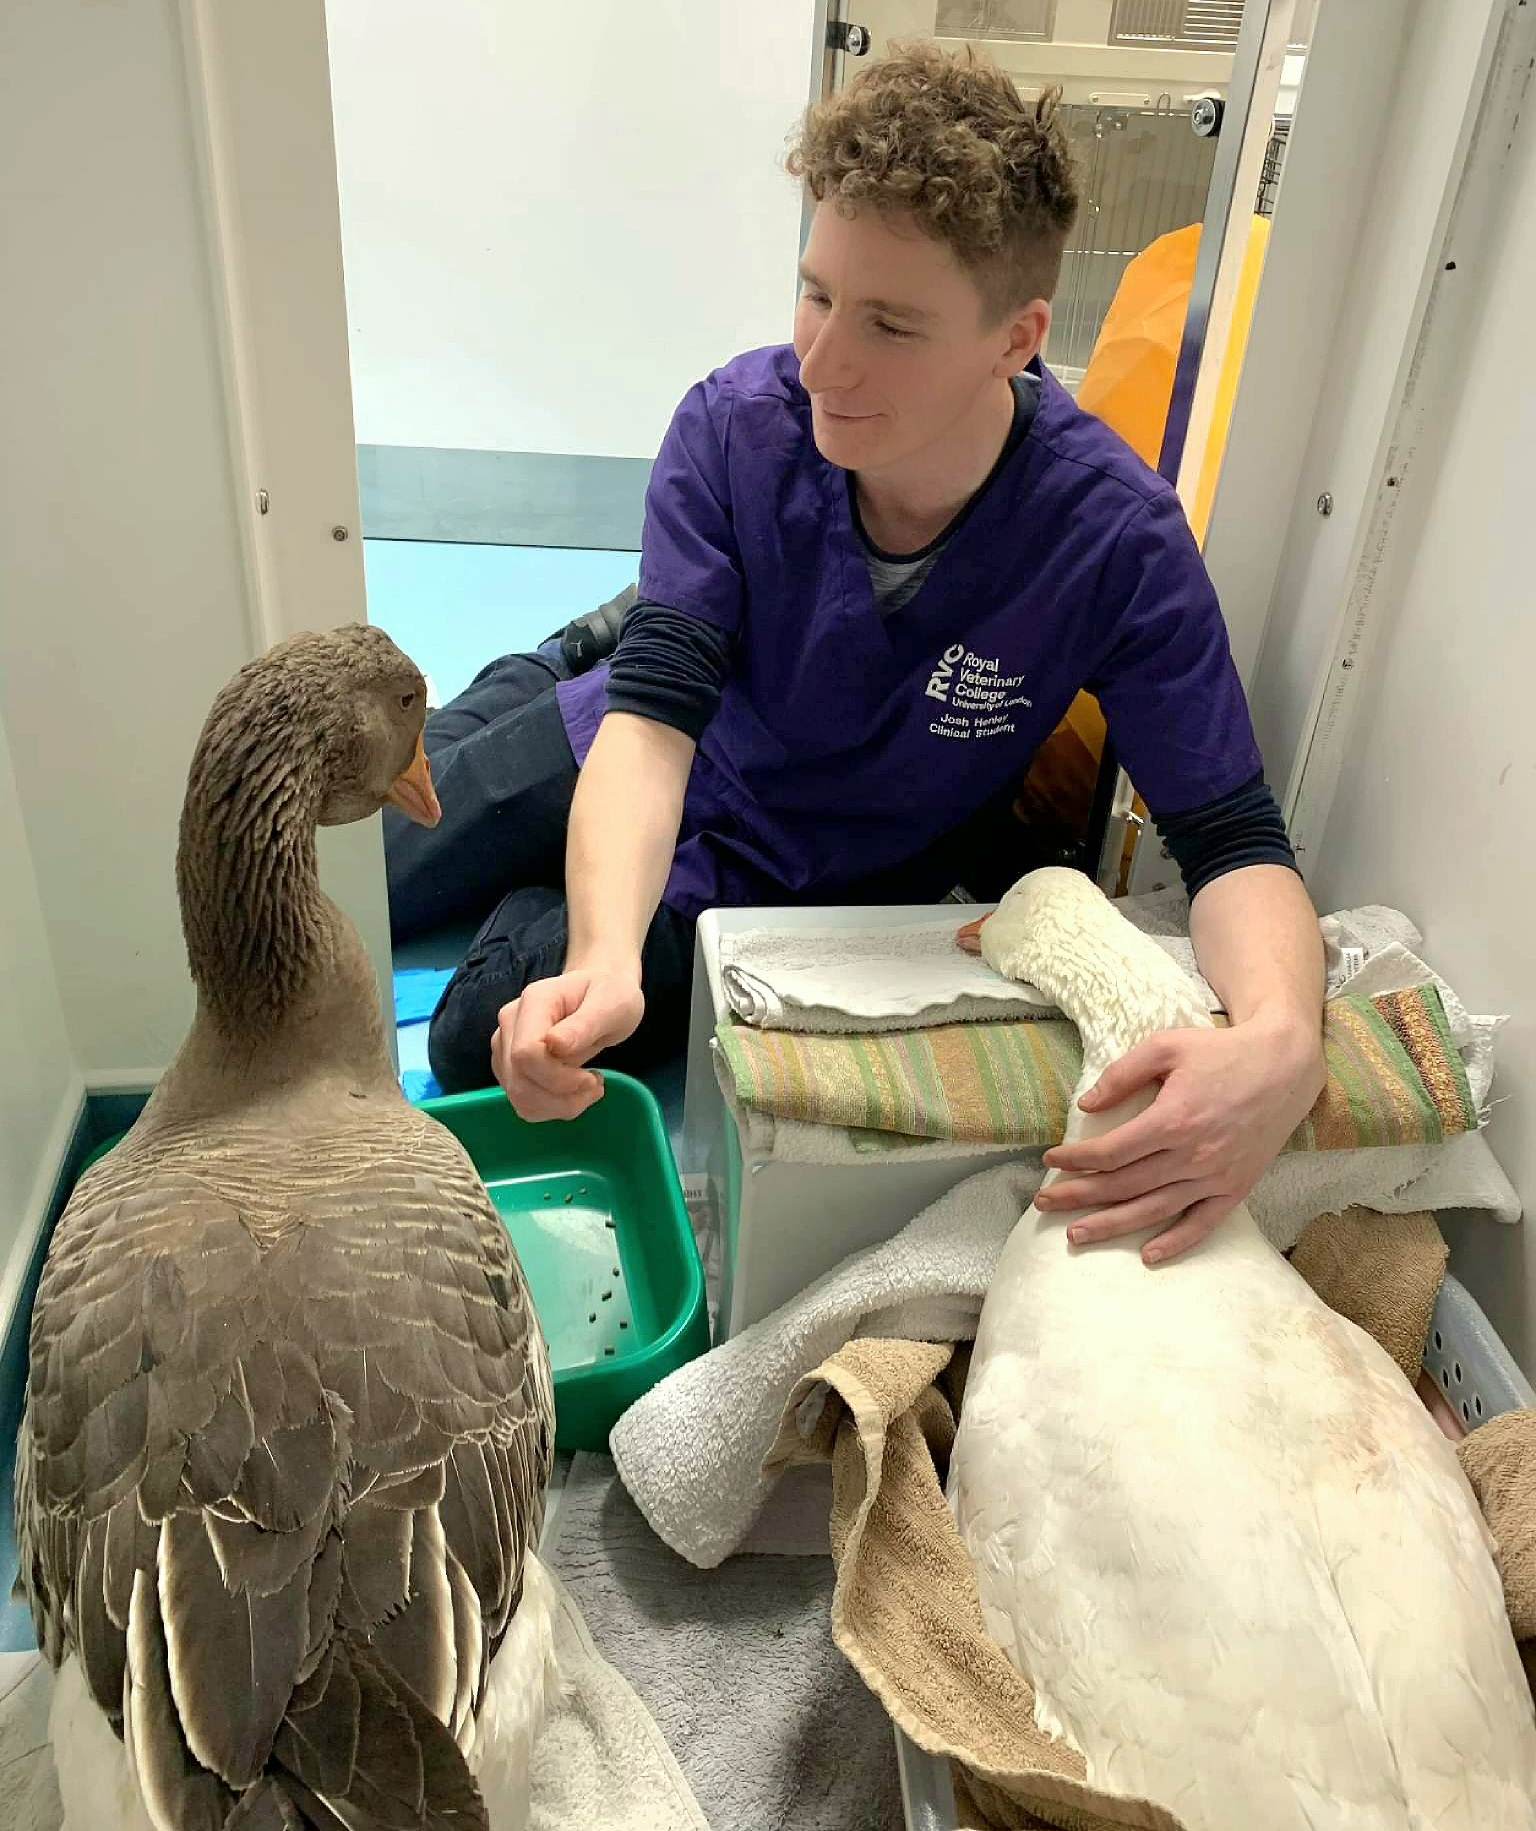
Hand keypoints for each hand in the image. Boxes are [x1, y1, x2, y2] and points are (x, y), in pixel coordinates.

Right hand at [491, 968, 644, 1121]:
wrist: (601, 993)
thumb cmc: (610, 996)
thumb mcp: (612, 1006)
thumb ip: (584, 1025)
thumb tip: (554, 1045)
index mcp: (535, 1001)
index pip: (526, 1053)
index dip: (557, 1078)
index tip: (591, 1077)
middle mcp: (510, 1022)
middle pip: (519, 1080)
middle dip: (562, 1097)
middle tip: (596, 1085)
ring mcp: (506, 1045)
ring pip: (518, 1097)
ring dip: (558, 1106)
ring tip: (588, 1088)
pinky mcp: (509, 1066)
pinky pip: (523, 1101)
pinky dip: (551, 1107)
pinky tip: (573, 1092)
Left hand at [1037, 1015, 1325, 1264]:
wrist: (1284, 1066)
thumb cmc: (1220, 1051)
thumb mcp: (1166, 1046)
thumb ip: (1121, 1074)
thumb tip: (1086, 1107)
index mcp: (1173, 1119)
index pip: (1110, 1152)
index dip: (1075, 1160)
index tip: (1051, 1160)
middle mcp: (1193, 1155)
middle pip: (1124, 1185)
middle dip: (1079, 1196)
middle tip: (1045, 1204)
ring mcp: (1216, 1176)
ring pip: (1155, 1209)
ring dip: (1112, 1225)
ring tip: (1076, 1235)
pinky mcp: (1237, 1187)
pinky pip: (1203, 1223)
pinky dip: (1176, 1242)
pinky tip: (1148, 1255)